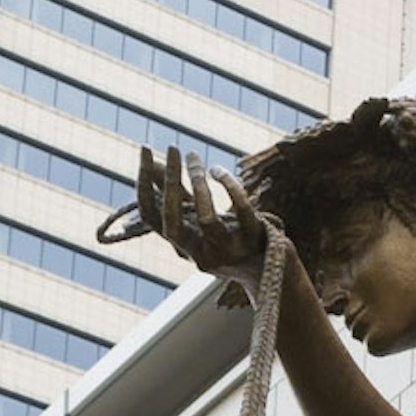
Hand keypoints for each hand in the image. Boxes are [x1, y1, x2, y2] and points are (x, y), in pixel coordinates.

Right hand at [121, 148, 270, 289]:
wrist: (272, 269)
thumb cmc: (229, 237)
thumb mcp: (199, 216)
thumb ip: (176, 193)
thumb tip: (151, 163)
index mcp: (182, 245)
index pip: (151, 217)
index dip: (143, 184)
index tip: (145, 150)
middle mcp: (200, 253)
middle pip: (172, 221)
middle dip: (170, 182)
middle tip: (173, 147)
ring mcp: (228, 250)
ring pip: (206, 219)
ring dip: (199, 183)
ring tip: (194, 156)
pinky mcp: (253, 240)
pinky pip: (242, 211)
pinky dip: (230, 186)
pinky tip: (218, 171)